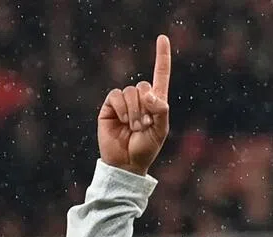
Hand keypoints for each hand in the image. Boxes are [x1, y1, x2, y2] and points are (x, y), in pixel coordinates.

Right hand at [98, 35, 171, 175]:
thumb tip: (150, 94)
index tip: (163, 38)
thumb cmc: (146, 148)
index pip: (160, 75)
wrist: (126, 162)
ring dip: (134, 112)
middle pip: (143, 86)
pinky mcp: (109, 106)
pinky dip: (121, 109)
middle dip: (145, 107)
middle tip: (144, 126)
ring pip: (130, 92)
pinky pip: (116, 96)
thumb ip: (161, 110)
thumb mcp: (160, 130)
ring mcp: (124, 102)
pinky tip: (121, 122)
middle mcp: (139, 99)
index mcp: (156, 103)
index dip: (162, 57)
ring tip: (133, 128)